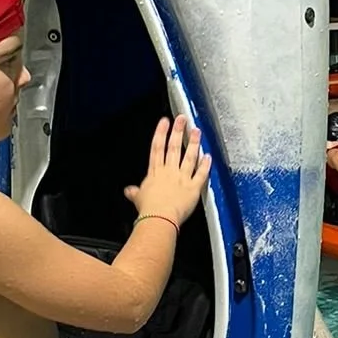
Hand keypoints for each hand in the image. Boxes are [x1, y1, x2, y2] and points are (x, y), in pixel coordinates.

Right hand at [125, 114, 211, 229]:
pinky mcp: (193, 188)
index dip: (160, 133)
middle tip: (182, 119)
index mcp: (155, 173)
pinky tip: (208, 156)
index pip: (157, 148)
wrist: (159, 218)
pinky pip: (201, 174)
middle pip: (174, 148)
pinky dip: (205, 165)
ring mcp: (182, 178)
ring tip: (196, 131)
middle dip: (178, 131)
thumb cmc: (148, 210)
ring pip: (189, 157)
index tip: (164, 122)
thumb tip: (128, 191)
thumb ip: (135, 193)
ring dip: (193, 143)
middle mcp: (169, 172)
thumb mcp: (138, 199)